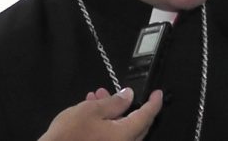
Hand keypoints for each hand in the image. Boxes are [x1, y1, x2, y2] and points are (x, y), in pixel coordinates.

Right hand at [38, 87, 162, 140]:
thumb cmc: (69, 134)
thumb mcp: (90, 111)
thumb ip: (114, 102)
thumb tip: (129, 96)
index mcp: (125, 135)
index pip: (146, 116)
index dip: (154, 103)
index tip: (158, 93)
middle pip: (137, 125)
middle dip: (127, 105)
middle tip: (116, 92)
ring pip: (122, 130)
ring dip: (113, 113)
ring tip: (97, 97)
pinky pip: (113, 137)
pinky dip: (107, 124)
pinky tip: (92, 112)